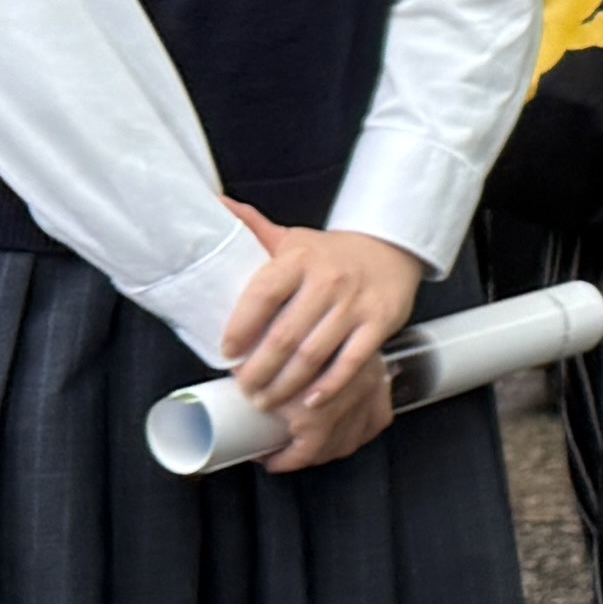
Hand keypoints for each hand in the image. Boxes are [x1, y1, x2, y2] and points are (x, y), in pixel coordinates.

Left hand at [218, 209, 424, 475]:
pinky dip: (329, 385)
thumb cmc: (331, 253)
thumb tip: (211, 203)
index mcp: (300, 258)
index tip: (226, 352)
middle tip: (245, 388)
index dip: (240, 328)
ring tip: (267, 400)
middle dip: (259, 370)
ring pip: (314, 354)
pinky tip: (311, 400)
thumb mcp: (291, 238)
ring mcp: (356, 304)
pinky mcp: (380, 323)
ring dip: (287, 385)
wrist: (391, 250)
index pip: (262, 295)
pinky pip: (351, 361)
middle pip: (285, 335)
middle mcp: (328, 280)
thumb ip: (252, 227)